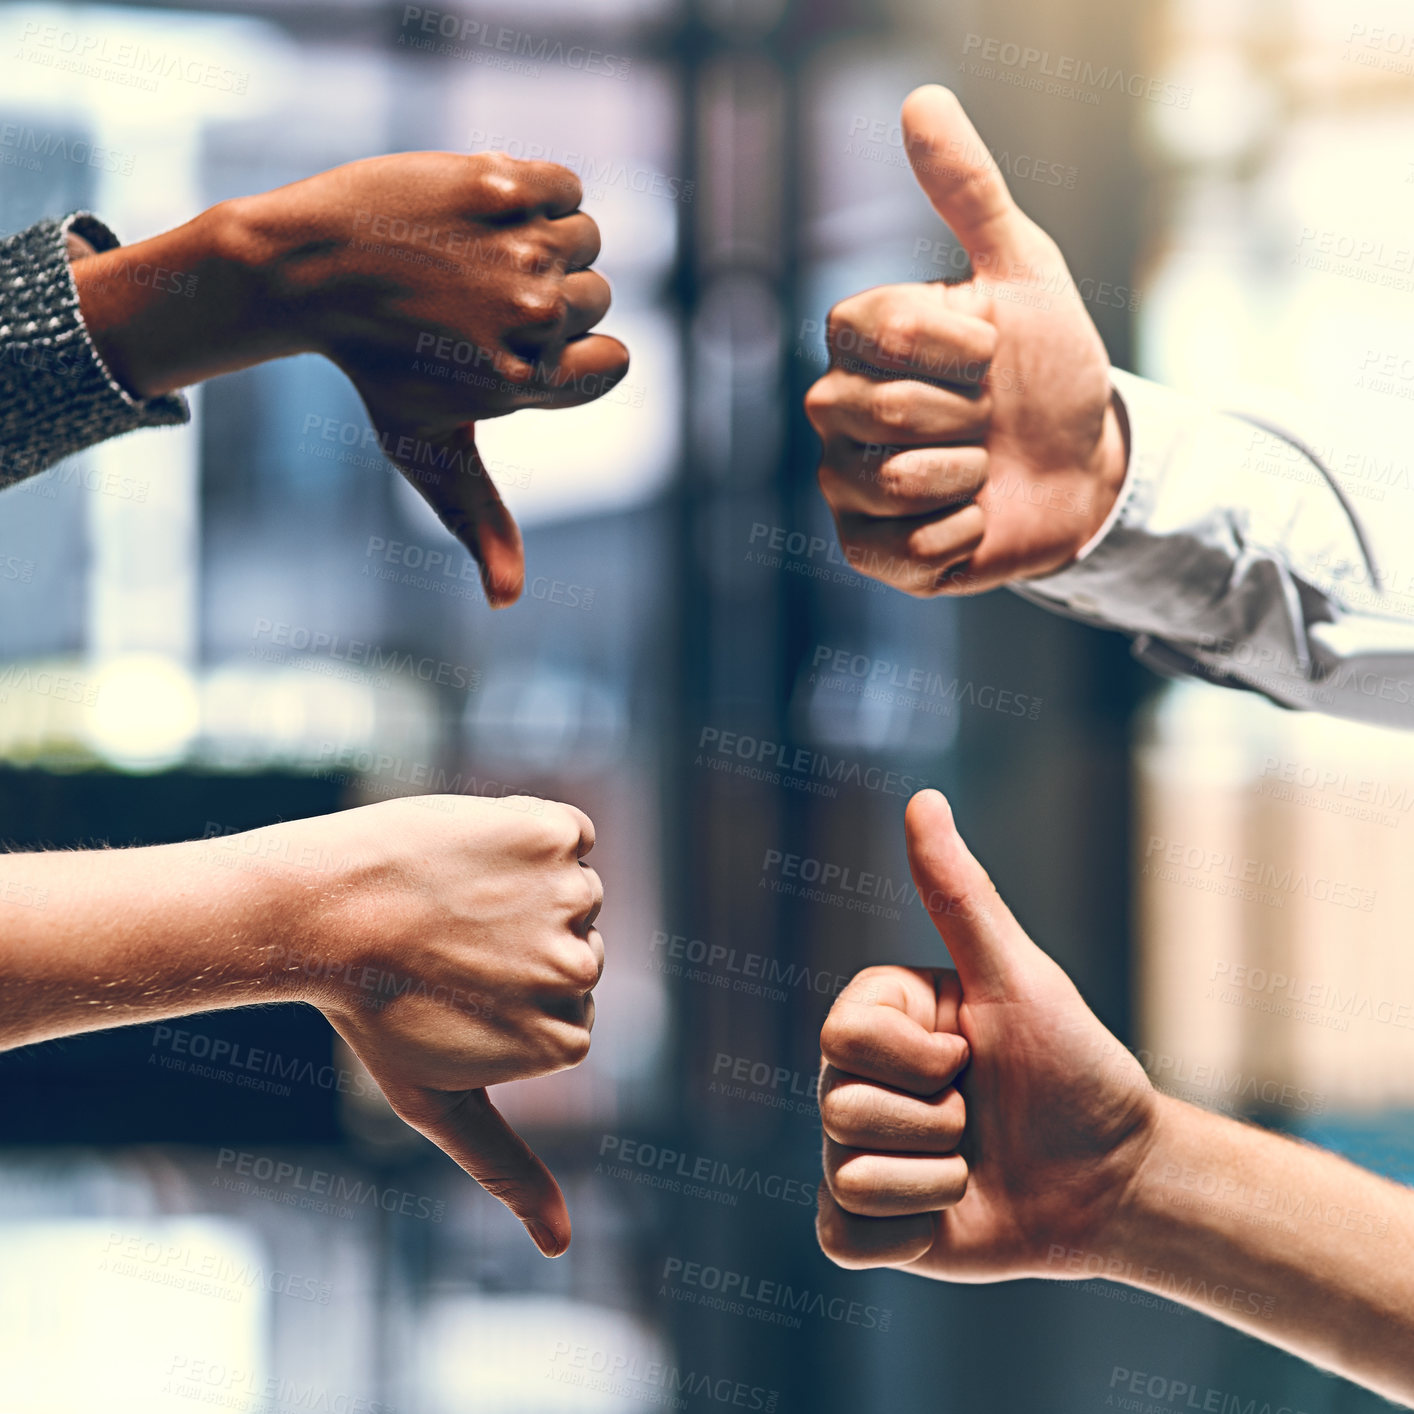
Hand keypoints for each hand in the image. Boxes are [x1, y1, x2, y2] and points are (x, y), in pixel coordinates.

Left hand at [75, 152, 629, 606]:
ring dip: (539, 244)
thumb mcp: (426, 451)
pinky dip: (535, 191)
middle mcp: (533, 318)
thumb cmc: (374, 368)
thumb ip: (481, 523)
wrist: (306, 267)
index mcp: (528, 384)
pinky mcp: (501, 183)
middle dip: (545, 297)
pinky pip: (566, 185)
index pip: (612, 360)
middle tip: (470, 299)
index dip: (569, 352)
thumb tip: (506, 605)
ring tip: (469, 257)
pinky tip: (477, 213)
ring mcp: (519, 247)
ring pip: (585, 239)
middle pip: (597, 299)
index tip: (506, 343)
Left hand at [261, 793, 603, 1255]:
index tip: (452, 993)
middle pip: (574, 947)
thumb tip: (560, 1246)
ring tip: (452, 900)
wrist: (317, 912)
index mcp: (566, 1040)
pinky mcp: (554, 834)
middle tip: (445, 944)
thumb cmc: (373, 1011)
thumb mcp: (439, 1102)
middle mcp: (582, 971)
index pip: (565, 1006)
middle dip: (517, 940)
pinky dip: (530, 833)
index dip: (506, 994)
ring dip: (519, 886)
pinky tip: (474, 853)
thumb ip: (504, 1167)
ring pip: (569, 889)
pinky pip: (568, 834)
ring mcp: (572, 899)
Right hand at [804, 86, 1126, 595]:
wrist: (1084, 469)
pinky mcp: (867, 551)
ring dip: (970, 477)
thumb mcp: (1026, 274)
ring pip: (891, 483)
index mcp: (858, 344)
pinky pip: (907, 549)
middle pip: (878, 411)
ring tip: (982, 469)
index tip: (994, 353)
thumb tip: (920, 98)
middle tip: (989, 419)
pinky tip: (974, 519)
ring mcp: (846, 486)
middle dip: (966, 416)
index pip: (868, 328)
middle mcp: (836, 412)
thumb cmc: (1049, 369)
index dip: (952, 344)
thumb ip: (970, 193)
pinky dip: (964, 534)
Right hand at [816, 789, 1156, 1277]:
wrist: (1117, 1179)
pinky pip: (843, 1237)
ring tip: (974, 1164)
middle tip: (980, 1114)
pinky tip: (952, 1215)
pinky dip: (908, 1235)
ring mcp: (860, 1153)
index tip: (972, 1054)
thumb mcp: (1019, 977)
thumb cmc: (1074, 1066)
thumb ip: (959, 895)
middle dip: (936, 1121)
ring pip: (847, 1173)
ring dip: (936, 1179)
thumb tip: (923, 799)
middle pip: (839, 1105)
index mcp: (881, 1018)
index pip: (841, 1036)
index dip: (918, 1058)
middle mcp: (859, 1080)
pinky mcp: (870, 1226)